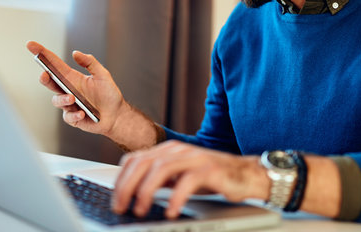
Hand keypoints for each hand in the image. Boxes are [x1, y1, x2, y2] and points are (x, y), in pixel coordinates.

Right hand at [26, 41, 125, 138]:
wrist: (117, 114)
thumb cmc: (109, 94)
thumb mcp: (103, 75)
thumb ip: (90, 62)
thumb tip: (75, 53)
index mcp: (72, 78)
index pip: (54, 64)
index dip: (42, 54)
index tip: (31, 45)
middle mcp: (68, 90)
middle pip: (50, 82)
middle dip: (44, 78)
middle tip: (45, 75)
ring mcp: (69, 104)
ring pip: (57, 101)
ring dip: (62, 99)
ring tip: (72, 98)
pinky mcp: (73, 117)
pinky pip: (68, 116)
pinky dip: (74, 114)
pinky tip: (82, 113)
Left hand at [112, 140, 269, 218]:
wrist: (245, 174)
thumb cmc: (211, 176)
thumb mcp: (179, 176)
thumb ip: (159, 179)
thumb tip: (132, 193)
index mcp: (168, 150)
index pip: (135, 159)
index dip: (121, 179)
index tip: (115, 199)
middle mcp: (178, 150)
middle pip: (144, 162)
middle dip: (127, 185)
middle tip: (120, 206)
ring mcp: (194, 157)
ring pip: (161, 168)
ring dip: (146, 190)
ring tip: (140, 209)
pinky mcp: (210, 168)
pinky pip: (188, 181)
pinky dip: (176, 196)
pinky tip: (171, 211)